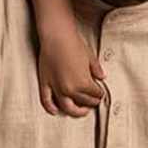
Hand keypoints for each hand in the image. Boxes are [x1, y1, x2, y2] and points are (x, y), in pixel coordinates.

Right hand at [30, 0, 107, 119]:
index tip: (101, 93)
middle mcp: (70, 89)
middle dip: (91, 102)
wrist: (56, 36)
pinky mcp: (45, 84)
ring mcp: (56, 88)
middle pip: (83, 102)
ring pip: (67, 107)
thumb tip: (102, 77)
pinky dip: (51, 108)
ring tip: (82, 111)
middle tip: (94, 101)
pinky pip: (47, 101)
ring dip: (76, 111)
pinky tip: (56, 111)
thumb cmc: (74, 45)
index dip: (100, 94)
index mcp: (84, 83)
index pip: (95, 95)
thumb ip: (96, 69)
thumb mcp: (90, 58)